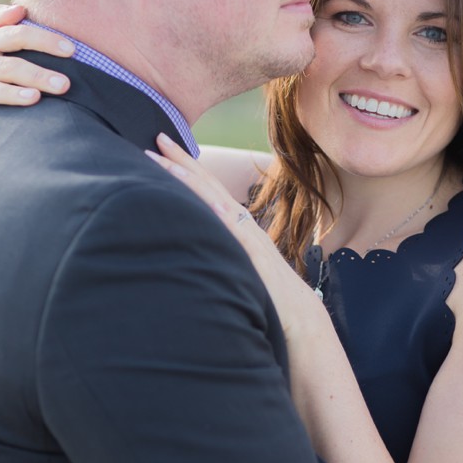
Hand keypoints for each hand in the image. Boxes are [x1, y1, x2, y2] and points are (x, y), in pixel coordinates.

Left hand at [145, 134, 323, 337]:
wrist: (304, 327)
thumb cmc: (272, 309)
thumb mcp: (241, 279)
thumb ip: (224, 265)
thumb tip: (199, 261)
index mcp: (241, 235)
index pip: (211, 195)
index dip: (189, 171)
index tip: (165, 151)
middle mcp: (245, 232)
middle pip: (211, 189)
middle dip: (183, 162)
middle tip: (157, 135)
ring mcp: (251, 244)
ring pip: (217, 203)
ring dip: (191, 179)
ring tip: (166, 156)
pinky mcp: (256, 263)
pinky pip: (236, 234)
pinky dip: (220, 214)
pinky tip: (204, 198)